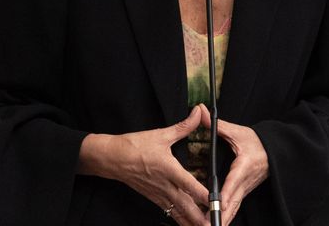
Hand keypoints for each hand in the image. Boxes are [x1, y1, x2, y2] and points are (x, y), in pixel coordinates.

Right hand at [78, 106, 210, 225]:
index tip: (217, 201)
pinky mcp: (154, 198)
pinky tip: (189, 223)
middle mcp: (165, 185)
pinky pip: (171, 212)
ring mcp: (159, 194)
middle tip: (215, 222)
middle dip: (201, 217)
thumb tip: (198, 114)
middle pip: (187, 206)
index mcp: (169, 169)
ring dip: (192, 221)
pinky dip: (181, 219)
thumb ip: (183, 127)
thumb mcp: (161, 134)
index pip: (190, 185)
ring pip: (179, 213)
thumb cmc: (135, 146)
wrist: (112, 158)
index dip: (204, 195)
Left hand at [199, 104, 268, 224]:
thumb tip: (201, 113)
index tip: (218, 203)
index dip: (226, 193)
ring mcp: (246, 189)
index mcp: (244, 165)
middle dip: (222, 214)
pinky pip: (235, 208)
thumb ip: (217, 125)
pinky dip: (226, 217)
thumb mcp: (237, 132)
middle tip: (208, 224)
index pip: (233, 180)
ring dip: (224, 219)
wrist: (275, 150)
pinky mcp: (245, 193)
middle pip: (233, 202)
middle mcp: (246, 180)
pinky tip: (217, 224)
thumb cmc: (256, 141)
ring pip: (234, 208)